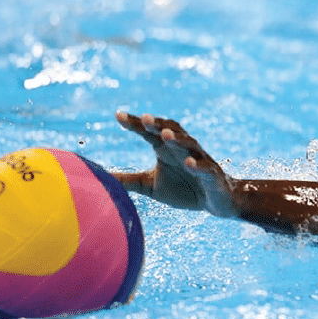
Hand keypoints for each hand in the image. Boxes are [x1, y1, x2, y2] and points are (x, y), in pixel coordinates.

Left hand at [113, 112, 238, 216]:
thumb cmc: (184, 190)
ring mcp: (199, 160)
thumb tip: (100, 178)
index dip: (135, 123)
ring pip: (189, 144)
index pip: (149, 132)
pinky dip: (197, 164)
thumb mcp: (150, 186)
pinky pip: (205, 167)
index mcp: (165, 149)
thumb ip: (128, 180)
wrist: (217, 202)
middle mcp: (182, 149)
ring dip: (177, 139)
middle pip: (170, 130)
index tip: (118, 115)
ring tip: (164, 134)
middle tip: (144, 118)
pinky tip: (188, 163)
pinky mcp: (212, 175)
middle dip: (158, 123)